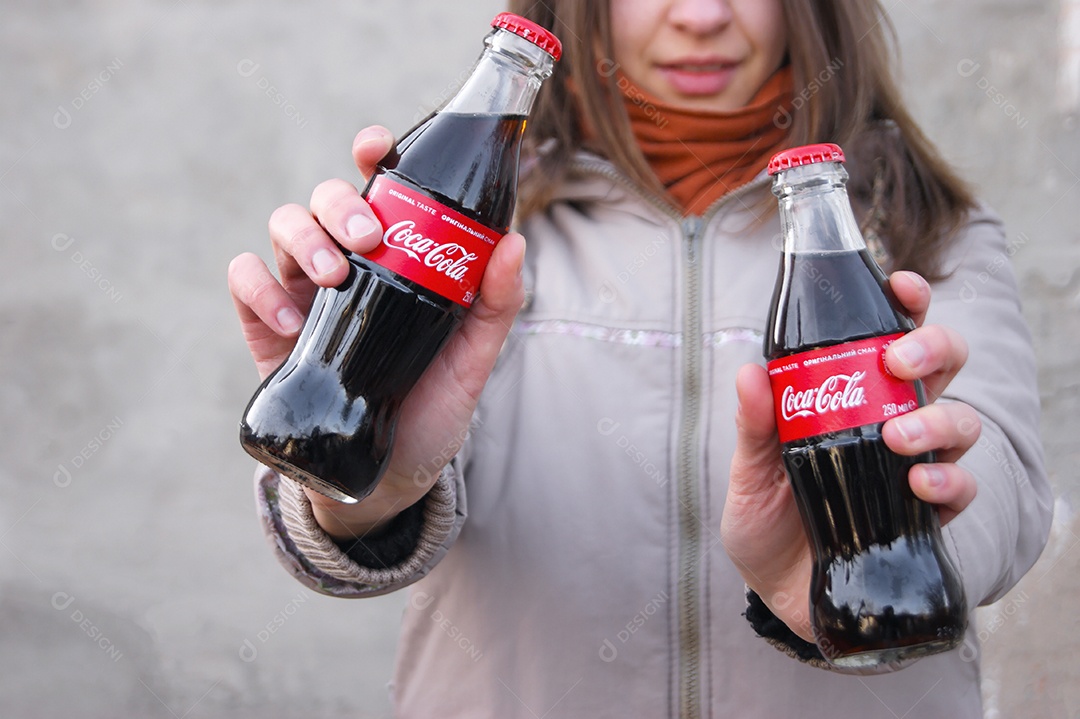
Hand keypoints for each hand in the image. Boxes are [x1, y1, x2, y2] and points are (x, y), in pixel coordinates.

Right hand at [228, 126, 526, 538]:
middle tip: (371, 239)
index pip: (377, 188)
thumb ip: (494, 305)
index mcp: (394, 258)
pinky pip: (244, 281)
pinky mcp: (266, 327)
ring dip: (306, 239)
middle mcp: (347, 264)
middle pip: (326, 199)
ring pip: (284, 226)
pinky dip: (260, 289)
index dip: (371, 154)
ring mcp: (303, 292)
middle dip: (342, 204)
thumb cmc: (431, 410)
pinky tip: (291, 324)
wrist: (387, 477)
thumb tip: (513, 241)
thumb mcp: (472, 361)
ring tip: (334, 279)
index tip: (375, 146)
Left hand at [720, 271, 980, 641]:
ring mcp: (912, 467)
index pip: (890, 337)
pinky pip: (960, 488)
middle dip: (934, 349)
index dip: (907, 304)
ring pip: (960, 421)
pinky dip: (948, 481)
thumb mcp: (748, 473)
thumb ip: (754, 427)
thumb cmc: (766, 522)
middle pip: (941, 366)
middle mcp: (890, 423)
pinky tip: (920, 484)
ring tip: (898, 437)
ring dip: (938, 419)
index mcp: (850, 399)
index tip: (902, 286)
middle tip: (899, 362)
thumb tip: (750, 371)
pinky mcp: (924, 516)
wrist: (779, 594)